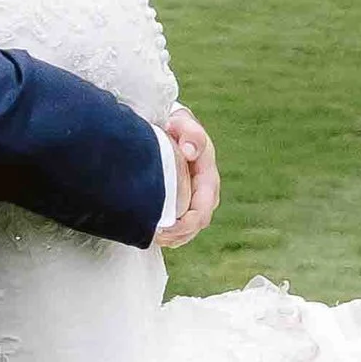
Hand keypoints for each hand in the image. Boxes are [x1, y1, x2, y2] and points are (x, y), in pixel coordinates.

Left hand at [156, 107, 218, 248]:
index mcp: (208, 176)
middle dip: (178, 234)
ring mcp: (196, 199)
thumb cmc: (176, 126)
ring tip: (152, 237)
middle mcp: (206, 192)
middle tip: (154, 235)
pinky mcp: (185, 203)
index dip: (186, 224)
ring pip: (190, 229)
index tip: (165, 228)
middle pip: (197, 224)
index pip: (203, 209)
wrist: (170, 128)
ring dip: (173, 238)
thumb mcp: (183, 123)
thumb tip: (189, 151)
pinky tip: (155, 235)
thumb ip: (190, 133)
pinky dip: (170, 235)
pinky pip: (181, 227)